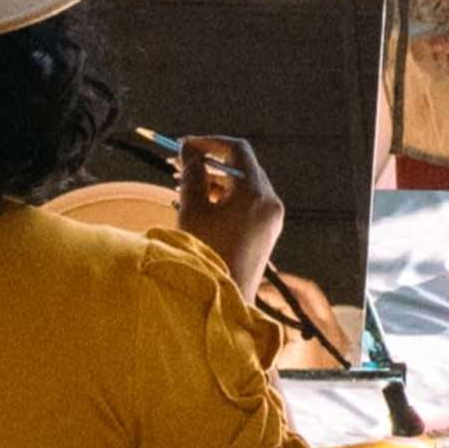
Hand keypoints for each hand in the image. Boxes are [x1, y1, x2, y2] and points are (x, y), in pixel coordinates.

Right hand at [167, 131, 283, 303]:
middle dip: (209, 162)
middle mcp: (270, 203)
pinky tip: (199, 203)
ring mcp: (271, 220)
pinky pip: (247, 205)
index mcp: (257, 194)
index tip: (183, 146)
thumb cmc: (205, 255)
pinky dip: (224, 199)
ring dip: (214, 181)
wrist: (222, 304)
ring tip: (182, 183)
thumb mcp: (193, 210)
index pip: (237, 151)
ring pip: (243, 187)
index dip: (209, 143)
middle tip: (177, 162)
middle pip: (242, 168)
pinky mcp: (266, 234)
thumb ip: (191, 175)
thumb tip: (189, 151)